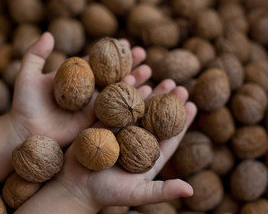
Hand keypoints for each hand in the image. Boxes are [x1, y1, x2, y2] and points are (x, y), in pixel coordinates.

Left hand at [10, 32, 150, 146]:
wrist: (25, 133)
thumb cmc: (24, 104)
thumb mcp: (26, 76)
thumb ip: (35, 54)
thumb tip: (48, 33)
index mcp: (76, 77)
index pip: (98, 61)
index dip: (112, 52)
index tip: (127, 42)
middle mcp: (88, 91)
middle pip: (112, 75)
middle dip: (129, 64)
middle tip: (143, 55)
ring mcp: (93, 107)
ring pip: (118, 92)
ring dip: (134, 82)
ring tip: (149, 72)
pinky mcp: (96, 122)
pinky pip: (116, 112)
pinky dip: (131, 103)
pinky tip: (145, 95)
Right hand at [16, 80, 196, 213]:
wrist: (75, 188)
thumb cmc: (106, 194)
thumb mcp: (137, 194)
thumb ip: (163, 191)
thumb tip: (191, 190)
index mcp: (147, 155)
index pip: (169, 136)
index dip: (182, 121)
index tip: (192, 104)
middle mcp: (134, 141)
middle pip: (153, 117)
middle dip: (165, 100)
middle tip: (175, 84)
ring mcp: (118, 131)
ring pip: (134, 108)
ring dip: (144, 92)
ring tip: (154, 74)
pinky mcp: (101, 124)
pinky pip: (113, 105)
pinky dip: (120, 92)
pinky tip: (128, 78)